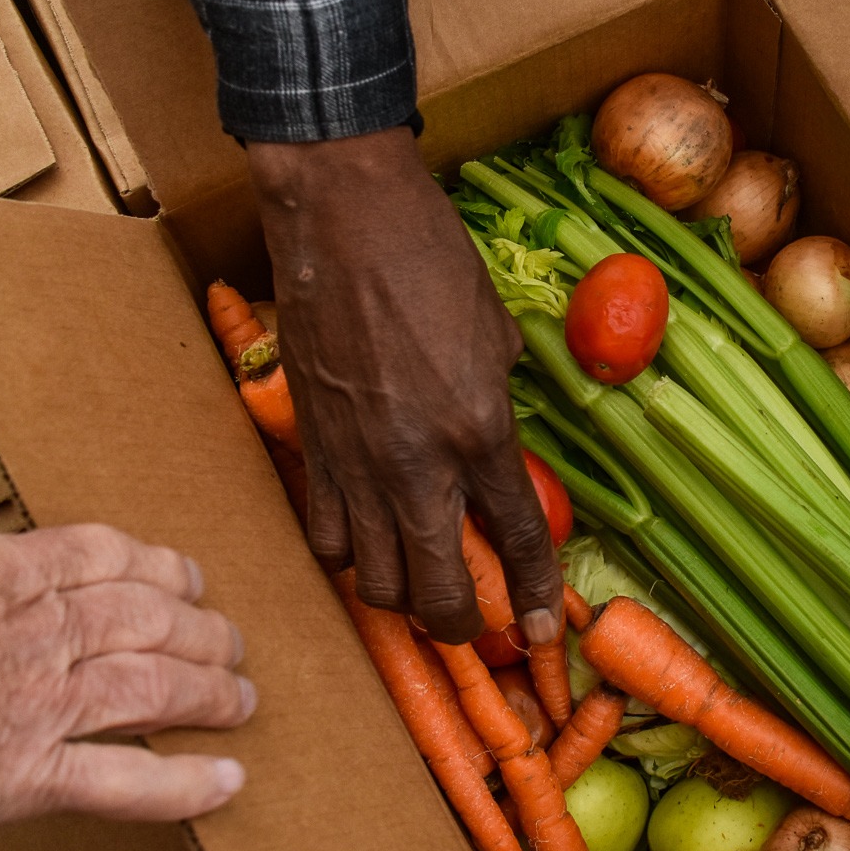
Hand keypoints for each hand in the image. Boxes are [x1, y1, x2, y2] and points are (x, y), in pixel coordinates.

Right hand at [0, 487, 252, 850]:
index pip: (108, 558)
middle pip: (150, 620)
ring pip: (154, 687)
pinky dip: (183, 785)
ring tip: (241, 700)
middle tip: (232, 643)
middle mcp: (34, 632)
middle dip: (202, 630)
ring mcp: (34, 705)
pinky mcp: (19, 779)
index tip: (187, 578)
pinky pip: (124, 781)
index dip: (159, 567)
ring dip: (210, 693)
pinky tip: (226, 783)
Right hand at [248, 127, 563, 647]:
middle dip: (460, 625)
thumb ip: (497, 402)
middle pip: (436, 592)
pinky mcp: (307, 447)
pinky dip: (347, 555)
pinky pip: (324, 538)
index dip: (536, 596)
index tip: (542, 633)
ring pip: (372, 581)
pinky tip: (364, 538)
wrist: (342, 217)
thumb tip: (491, 446)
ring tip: (419, 579)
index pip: (518, 539)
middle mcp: (416, 463)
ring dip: (401, 595)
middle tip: (472, 619)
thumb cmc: (431, 258)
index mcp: (480, 430)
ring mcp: (354, 462)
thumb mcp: (496, 333)